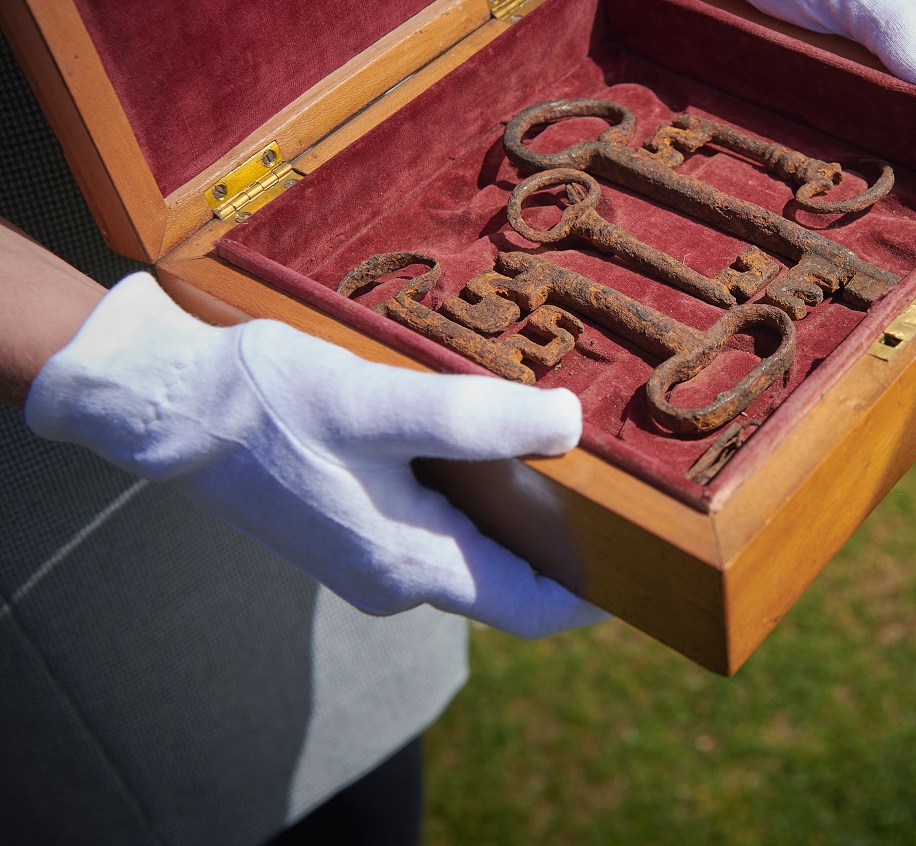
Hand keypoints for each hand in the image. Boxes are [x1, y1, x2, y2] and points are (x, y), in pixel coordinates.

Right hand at [24, 273, 606, 637]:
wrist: (170, 402)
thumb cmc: (266, 401)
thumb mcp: (378, 400)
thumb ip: (476, 418)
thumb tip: (567, 426)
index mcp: (409, 564)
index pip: (531, 608)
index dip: (594, 592)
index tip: (651, 554)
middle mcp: (394, 576)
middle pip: (509, 579)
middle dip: (566, 541)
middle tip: (619, 481)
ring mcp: (370, 553)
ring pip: (474, 546)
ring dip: (520, 509)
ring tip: (566, 448)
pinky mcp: (353, 524)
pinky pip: (438, 522)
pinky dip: (476, 490)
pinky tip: (489, 435)